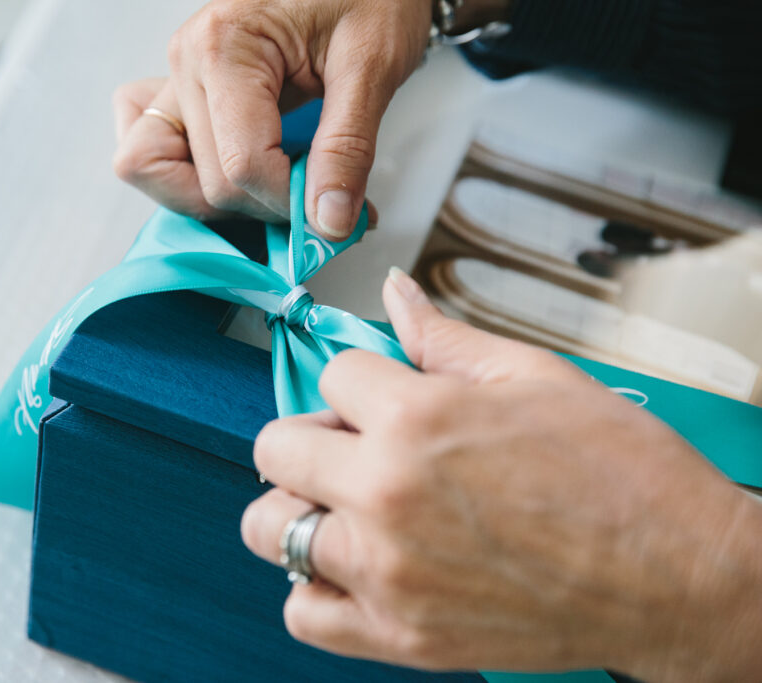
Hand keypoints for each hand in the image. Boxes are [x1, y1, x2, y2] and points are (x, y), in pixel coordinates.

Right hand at [113, 0, 430, 236]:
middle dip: (265, 206)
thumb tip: (328, 223)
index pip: (241, 165)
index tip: (333, 210)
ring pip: (151, 171)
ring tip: (270, 188)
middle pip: (206, 182)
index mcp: (225, 45)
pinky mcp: (182, 95)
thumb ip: (348, 149)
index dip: (291, 204)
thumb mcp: (373, 66)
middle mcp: (187, 61)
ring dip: (210, 200)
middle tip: (315, 196)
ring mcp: (177, 79)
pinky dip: (183, 179)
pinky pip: (150, 150)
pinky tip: (235, 174)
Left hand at [242, 267, 761, 679]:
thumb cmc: (622, 477)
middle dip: (312, 438)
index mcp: (417, 418)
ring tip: (347, 508)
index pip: (332, 376)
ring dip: (298, 509)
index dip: (362, 383)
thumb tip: (395, 293)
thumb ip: (444, 337)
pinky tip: (353, 568)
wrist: (679, 578)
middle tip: (355, 448)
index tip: (387, 400)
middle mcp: (385, 493)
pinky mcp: (399, 635)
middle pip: (276, 448)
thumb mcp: (535, 377)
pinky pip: (302, 612)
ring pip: (268, 528)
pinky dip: (314, 589)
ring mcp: (386, 571)